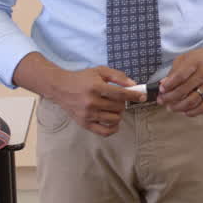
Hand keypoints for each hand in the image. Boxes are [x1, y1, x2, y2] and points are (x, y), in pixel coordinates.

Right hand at [16, 53, 145, 136]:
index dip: (134, 95)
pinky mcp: (85, 123)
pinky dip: (113, 128)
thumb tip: (133, 85)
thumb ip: (117, 76)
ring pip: (114, 119)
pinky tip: (113, 122)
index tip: (142, 96)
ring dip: (119, 114)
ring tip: (114, 108)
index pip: (121, 94)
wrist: (60, 88)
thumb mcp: (99, 71)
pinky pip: (105, 131)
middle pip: (119, 107)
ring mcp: (88, 114)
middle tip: (119, 100)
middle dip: (123, 103)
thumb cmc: (82, 78)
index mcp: (96, 87)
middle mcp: (91, 102)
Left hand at [158, 46, 202, 116]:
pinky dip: (193, 112)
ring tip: (170, 108)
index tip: (161, 90)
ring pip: (192, 100)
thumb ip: (174, 71)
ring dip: (179, 107)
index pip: (180, 76)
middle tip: (161, 101)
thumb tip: (163, 84)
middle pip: (184, 90)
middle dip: (170, 98)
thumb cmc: (201, 59)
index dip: (169, 85)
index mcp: (195, 62)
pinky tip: (184, 112)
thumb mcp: (186, 58)